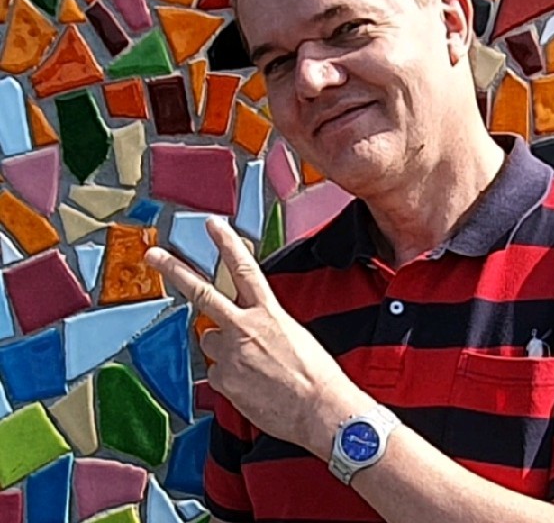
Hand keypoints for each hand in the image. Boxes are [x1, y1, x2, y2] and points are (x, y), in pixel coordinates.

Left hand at [145, 218, 367, 454]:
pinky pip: (218, 374)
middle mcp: (246, 328)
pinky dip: (230, 378)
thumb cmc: (316, 374)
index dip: (227, 244)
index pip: (244, 269)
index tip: (212, 226)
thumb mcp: (294, 334)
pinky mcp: (224, 381)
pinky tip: (251, 386)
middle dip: (175, 271)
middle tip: (154, 256)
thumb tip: (248, 329)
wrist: (318, 408)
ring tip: (251, 364)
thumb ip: (265, 324)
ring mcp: (231, 354)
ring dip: (223, 347)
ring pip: (210, 340)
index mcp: (269, 312)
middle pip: (203, 292)